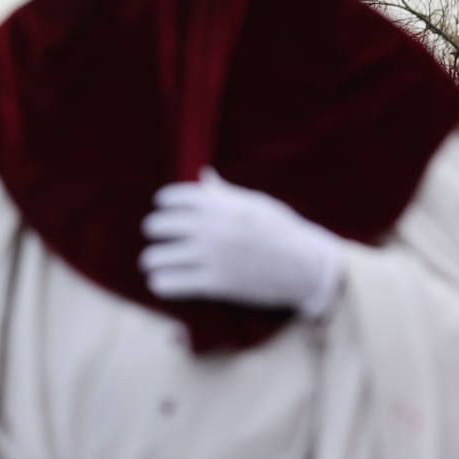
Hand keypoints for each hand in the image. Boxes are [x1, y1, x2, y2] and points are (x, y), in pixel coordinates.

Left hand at [138, 169, 343, 317]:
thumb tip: (203, 174)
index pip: (175, 197)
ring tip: (151, 261)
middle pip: (160, 225)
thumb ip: (224, 193)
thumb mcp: (255, 203)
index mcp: (221, 205)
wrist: (307, 266)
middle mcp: (211, 228)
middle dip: (154, 229)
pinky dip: (162, 283)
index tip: (161, 206)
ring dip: (152, 259)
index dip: (164, 201)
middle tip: (154, 234)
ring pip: (159, 257)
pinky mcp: (216, 284)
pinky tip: (159, 282)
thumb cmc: (283, 230)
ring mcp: (212, 256)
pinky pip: (174, 284)